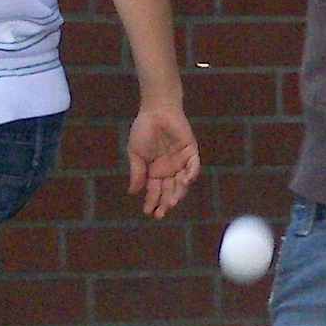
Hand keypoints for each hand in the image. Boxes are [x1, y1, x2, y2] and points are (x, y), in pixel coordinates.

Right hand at [127, 102, 201, 217]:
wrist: (156, 111)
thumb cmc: (143, 130)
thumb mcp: (135, 154)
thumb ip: (137, 172)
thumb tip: (132, 192)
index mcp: (154, 171)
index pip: (154, 191)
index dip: (152, 201)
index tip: (148, 212)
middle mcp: (169, 170)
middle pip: (169, 190)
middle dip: (165, 203)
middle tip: (161, 214)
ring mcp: (181, 162)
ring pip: (182, 182)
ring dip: (178, 193)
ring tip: (172, 202)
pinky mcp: (191, 152)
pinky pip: (193, 166)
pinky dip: (191, 174)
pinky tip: (184, 182)